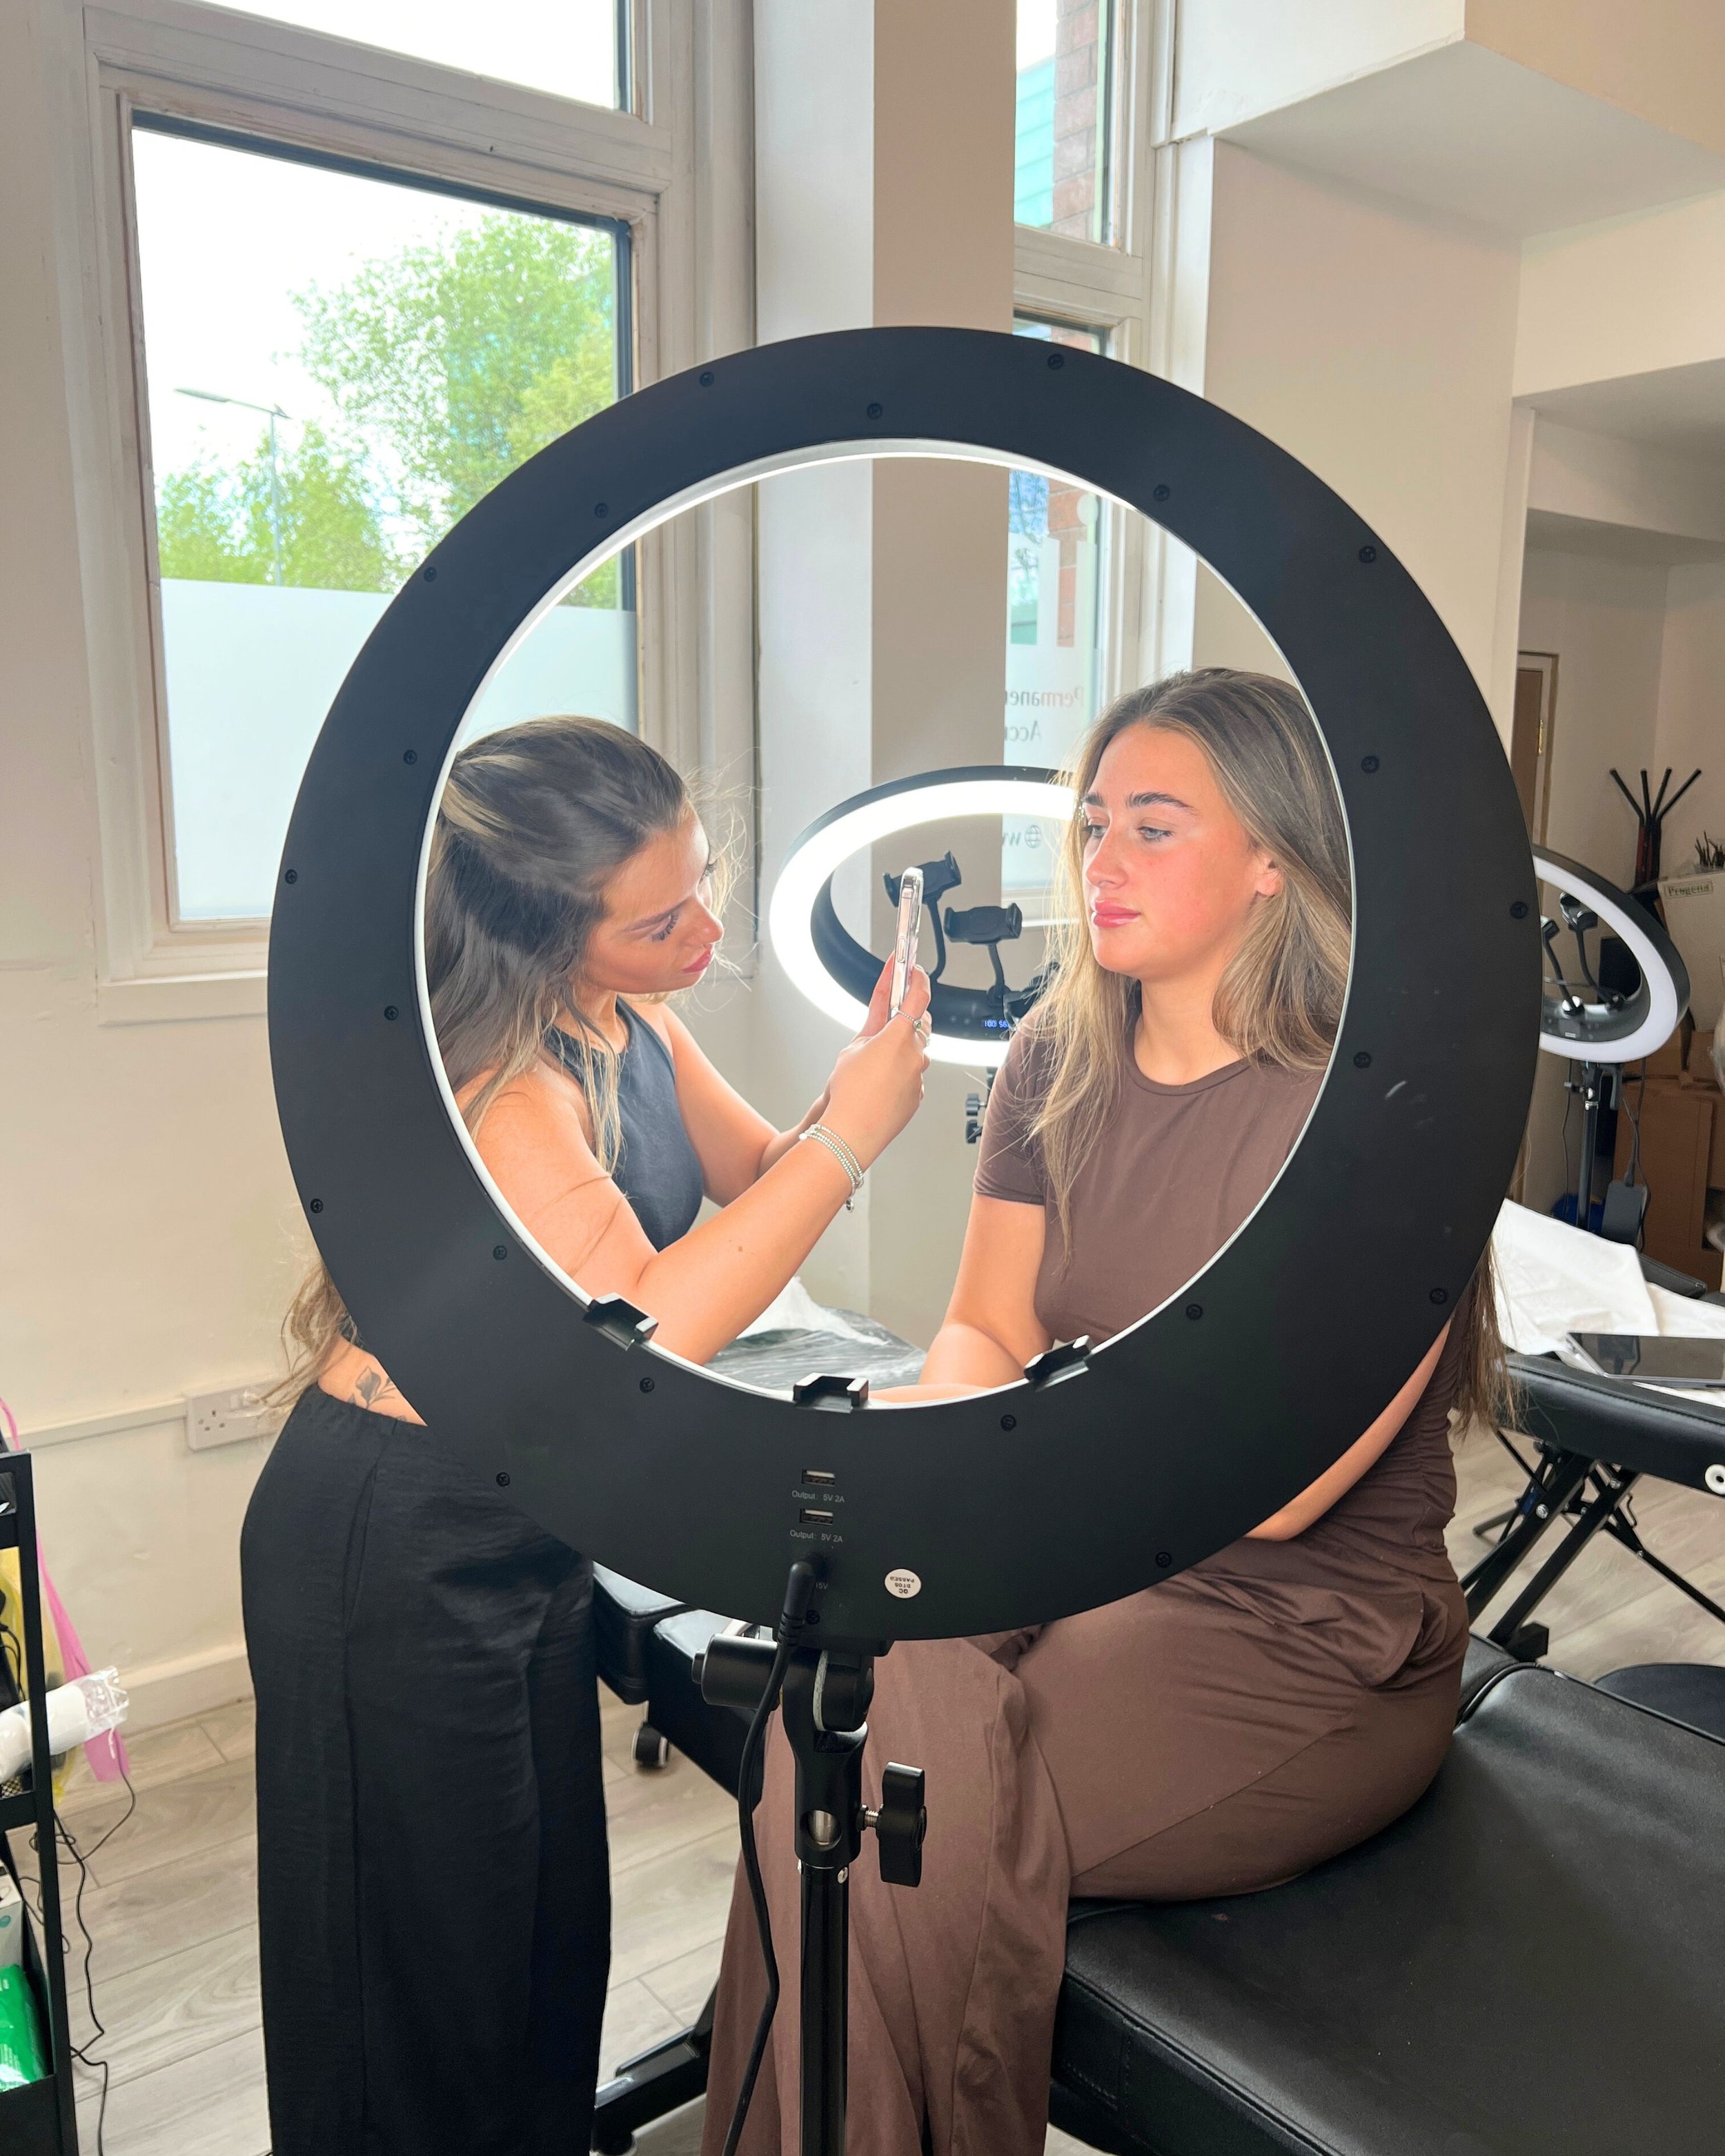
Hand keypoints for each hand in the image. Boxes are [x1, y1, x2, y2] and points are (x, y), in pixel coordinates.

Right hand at [822, 966, 929, 1168]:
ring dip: (900, 1052)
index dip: (917, 979)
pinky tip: (880, 1084)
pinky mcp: (917, 1096)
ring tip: (874, 1063)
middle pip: (919, 1026)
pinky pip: (911, 1077)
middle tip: (893, 1015)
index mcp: (898, 1036)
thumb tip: (879, 1027)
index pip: (917, 996)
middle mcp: (915, 1054)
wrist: (852, 1132)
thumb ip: (871, 1031)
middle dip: (907, 1019)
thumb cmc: (848, 1093)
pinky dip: (899, 1075)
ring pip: (915, 1054)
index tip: (915, 970)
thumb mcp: (852, 1049)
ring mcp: (918, 1077)